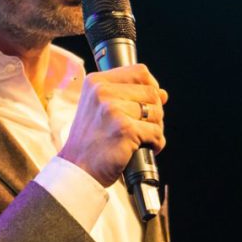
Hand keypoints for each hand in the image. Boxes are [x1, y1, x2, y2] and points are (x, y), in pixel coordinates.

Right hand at [58, 65, 167, 186]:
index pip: (139, 72)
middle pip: (151, 92)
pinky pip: (156, 132)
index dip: (151, 86)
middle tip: (142, 127)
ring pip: (156, 113)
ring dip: (155, 129)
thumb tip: (163, 94)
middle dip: (154, 112)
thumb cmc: (89, 142)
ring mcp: (113, 110)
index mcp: (96, 82)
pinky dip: (156, 144)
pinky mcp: (125, 130)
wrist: (77, 170)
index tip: (149, 101)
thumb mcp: (99, 109)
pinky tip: (144, 148)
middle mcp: (102, 92)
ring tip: (141, 139)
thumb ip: (128, 96)